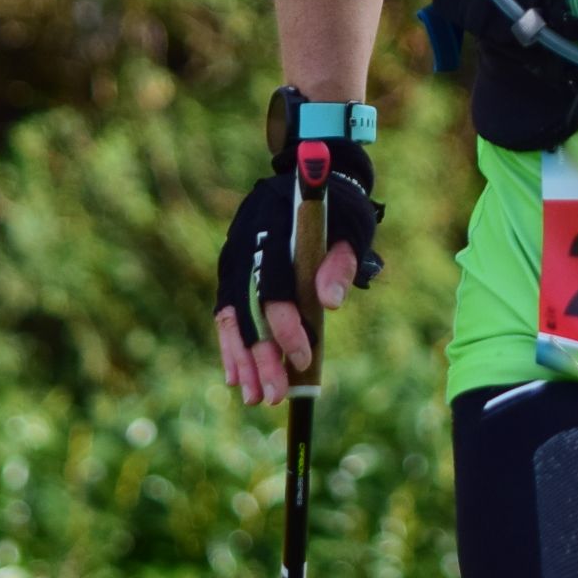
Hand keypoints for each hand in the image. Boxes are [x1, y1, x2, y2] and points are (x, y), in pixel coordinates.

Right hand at [214, 140, 381, 406]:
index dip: (285, 324)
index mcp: (275, 228)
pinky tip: (237, 377)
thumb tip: (331, 305)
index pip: (274, 284)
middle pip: (248, 308)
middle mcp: (246, 243)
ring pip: (231, 316)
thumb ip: (339, 262)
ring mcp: (233, 257)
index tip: (303, 358)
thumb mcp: (351, 228)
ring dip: (241, 359)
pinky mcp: (231, 271)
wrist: (311, 179)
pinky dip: (230, 346)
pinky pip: (226, 314)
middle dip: (259, 356)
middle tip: (273, 396)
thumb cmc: (340, 209)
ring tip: (254, 397)